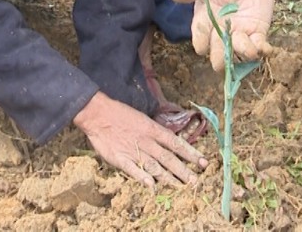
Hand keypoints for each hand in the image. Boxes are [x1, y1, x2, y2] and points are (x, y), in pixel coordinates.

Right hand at [74, 93, 205, 186]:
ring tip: (181, 187)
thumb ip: (155, 133)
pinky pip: (133, 170)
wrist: (97, 113)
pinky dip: (143, 177)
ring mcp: (134, 150)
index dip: (191, 153)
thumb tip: (170, 143)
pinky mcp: (120, 158)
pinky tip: (152, 186)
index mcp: (153, 129)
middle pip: (169, 158)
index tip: (203, 162)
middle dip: (183, 170)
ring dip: (169, 178)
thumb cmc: (120, 114)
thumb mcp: (142, 119)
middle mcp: (147, 141)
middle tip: (196, 181)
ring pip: (155, 166)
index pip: (176, 143)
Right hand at [168, 0, 275, 70]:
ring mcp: (239, 33)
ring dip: (243, 54)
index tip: (202, 48)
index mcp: (205, 19)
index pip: (199, 37)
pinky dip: (262, 50)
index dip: (200, 43)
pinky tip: (266, 48)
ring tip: (251, 51)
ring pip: (238, 52)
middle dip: (220, 58)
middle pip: (217, 52)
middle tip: (224, 58)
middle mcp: (220, 30)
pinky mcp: (257, 32)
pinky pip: (259, 46)